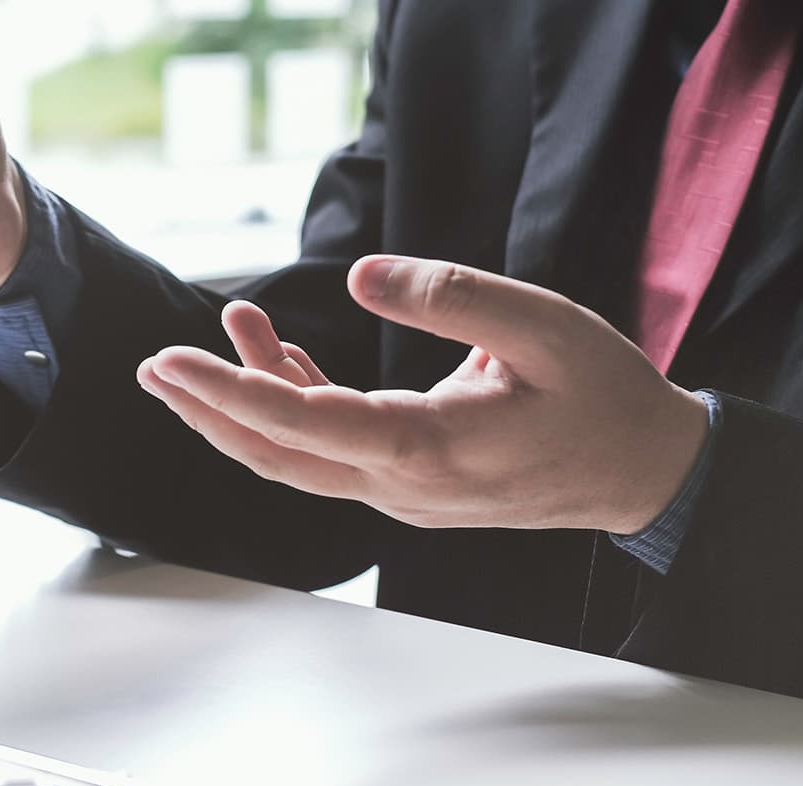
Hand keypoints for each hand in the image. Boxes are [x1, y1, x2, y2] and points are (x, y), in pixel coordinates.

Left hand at [137, 257, 710, 534]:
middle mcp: (403, 485)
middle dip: (208, 411)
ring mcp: (405, 493)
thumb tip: (363, 276)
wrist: (647, 473)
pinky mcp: (413, 485)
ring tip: (227, 325)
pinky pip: (334, 452)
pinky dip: (299, 404)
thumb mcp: (543, 325)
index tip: (173, 363)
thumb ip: (453, 296)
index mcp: (429, 449)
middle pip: (278, 457)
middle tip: (155, 366)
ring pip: (302, 457)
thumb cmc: (603, 398)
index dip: (228, 393)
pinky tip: (277, 353)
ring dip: (253, 398)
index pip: (302, 425)